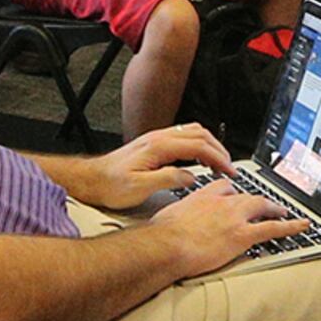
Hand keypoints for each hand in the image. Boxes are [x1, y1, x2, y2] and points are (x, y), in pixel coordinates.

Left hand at [73, 124, 237, 209]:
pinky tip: (200, 159)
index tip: (229, 170)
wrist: (91, 180)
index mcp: (158, 147)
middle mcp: (158, 138)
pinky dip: (199, 145)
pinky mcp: (154, 144)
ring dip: (210, 145)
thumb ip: (168, 179)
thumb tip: (191, 177)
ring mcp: (156, 139)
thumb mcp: (140, 187)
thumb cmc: (110, 185)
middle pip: (200, 135)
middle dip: (219, 150)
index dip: (218, 158)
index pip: (198, 146)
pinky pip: (184, 137)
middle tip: (230, 168)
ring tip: (219, 163)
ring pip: (193, 133)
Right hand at [151, 177, 309, 273]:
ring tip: (284, 212)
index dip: (232, 192)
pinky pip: (273, 229)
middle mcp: (222, 203)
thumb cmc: (161, 235)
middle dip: (258, 200)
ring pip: (262, 207)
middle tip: (266, 204)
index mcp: (203, 196)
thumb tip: (172, 224)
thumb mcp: (169, 216)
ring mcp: (234, 218)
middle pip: (246, 196)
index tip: (235, 194)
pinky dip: (290, 226)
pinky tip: (301, 226)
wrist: (166, 245)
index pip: (224, 187)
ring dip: (276, 209)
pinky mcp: (243, 235)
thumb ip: (178, 216)